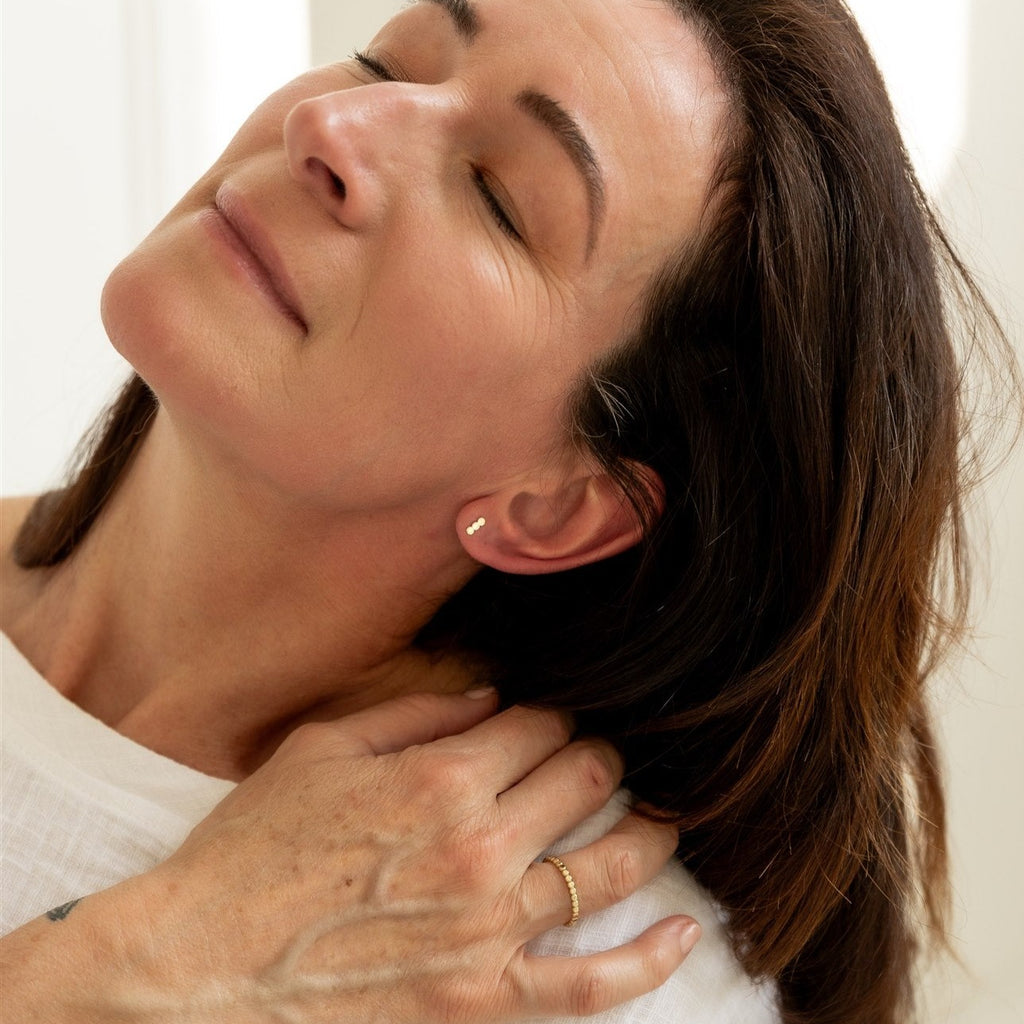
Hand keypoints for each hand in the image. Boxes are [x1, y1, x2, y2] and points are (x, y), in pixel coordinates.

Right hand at [2, 692, 698, 1021]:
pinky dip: (649, 959)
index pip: (540, 726)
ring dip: (647, 831)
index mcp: (442, 776)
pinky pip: (592, 987)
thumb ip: (416, 713)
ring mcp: (490, 929)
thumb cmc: (253, 849)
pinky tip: (686, 932)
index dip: (553, 715)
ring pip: (608, 865)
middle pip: (584, 780)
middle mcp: (481, 847)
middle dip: (599, 757)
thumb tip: (490, 697)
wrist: (199, 966)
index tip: (549, 720)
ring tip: (662, 816)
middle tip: (598, 757)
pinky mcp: (485, 1000)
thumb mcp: (321, 749)